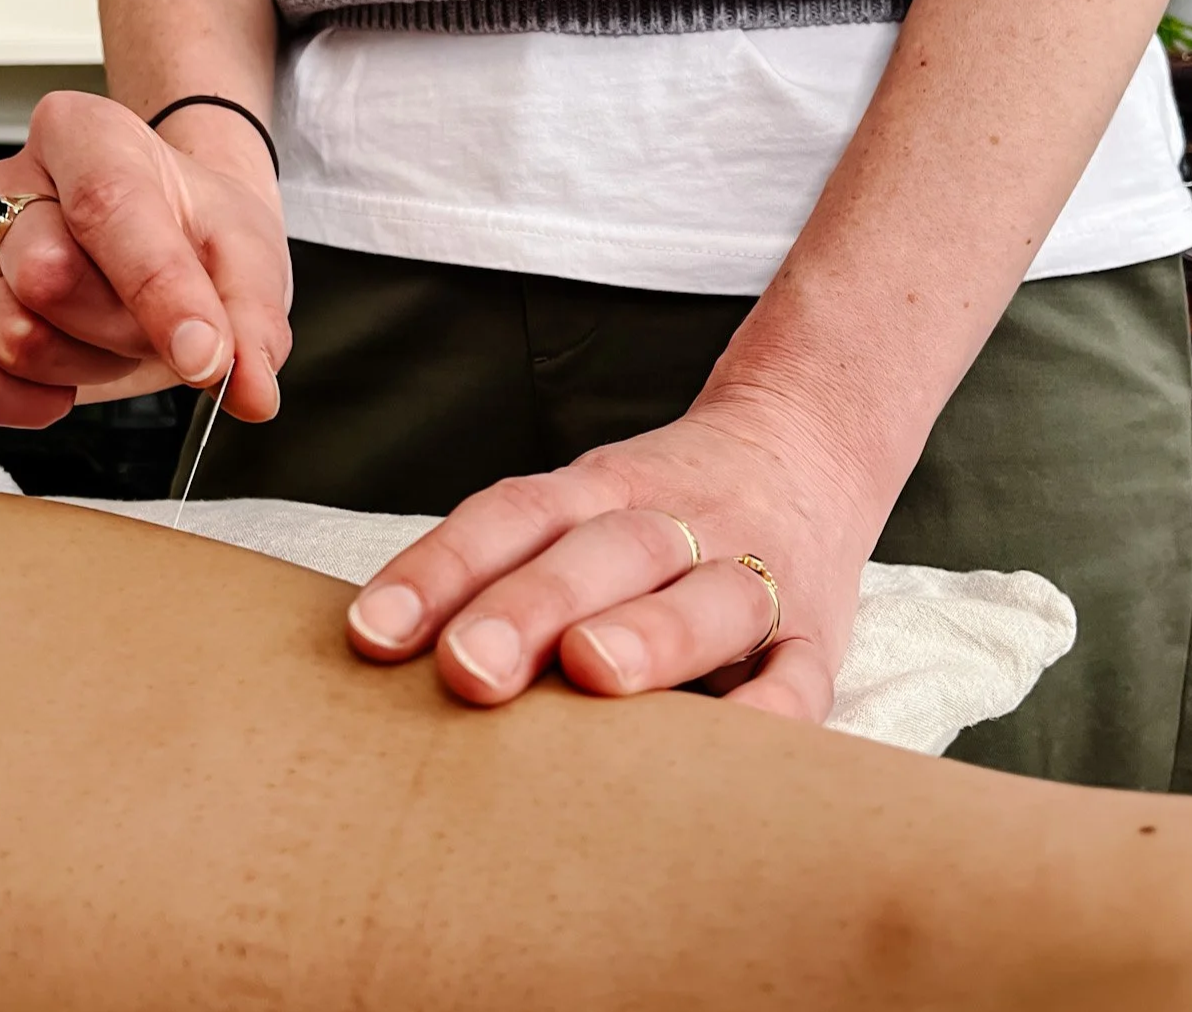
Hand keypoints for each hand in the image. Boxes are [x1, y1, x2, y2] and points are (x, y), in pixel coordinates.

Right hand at [0, 91, 290, 427]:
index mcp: (86, 136)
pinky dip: (22, 402)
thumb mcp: (249, 258)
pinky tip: (67, 386)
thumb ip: (252, 322)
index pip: (106, 206)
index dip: (157, 290)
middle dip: (126, 326)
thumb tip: (251, 391)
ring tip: (120, 331)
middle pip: (51, 279)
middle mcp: (15, 185)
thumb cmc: (199, 230)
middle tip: (162, 316)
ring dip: (88, 362)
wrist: (177, 238)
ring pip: (16, 338)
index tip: (205, 356)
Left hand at [344, 399, 873, 721]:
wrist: (807, 445)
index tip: (374, 634)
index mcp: (604, 490)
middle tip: (467, 666)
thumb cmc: (662, 511)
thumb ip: (507, 564)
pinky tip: (735, 746)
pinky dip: (775, 709)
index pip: (515, 514)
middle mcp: (678, 522)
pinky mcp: (818, 634)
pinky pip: (803, 672)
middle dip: (531, 605)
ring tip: (593, 671)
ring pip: (709, 596)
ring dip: (651, 632)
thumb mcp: (586, 505)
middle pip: (605, 550)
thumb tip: (382, 657)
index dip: (441, 568)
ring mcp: (757, 573)